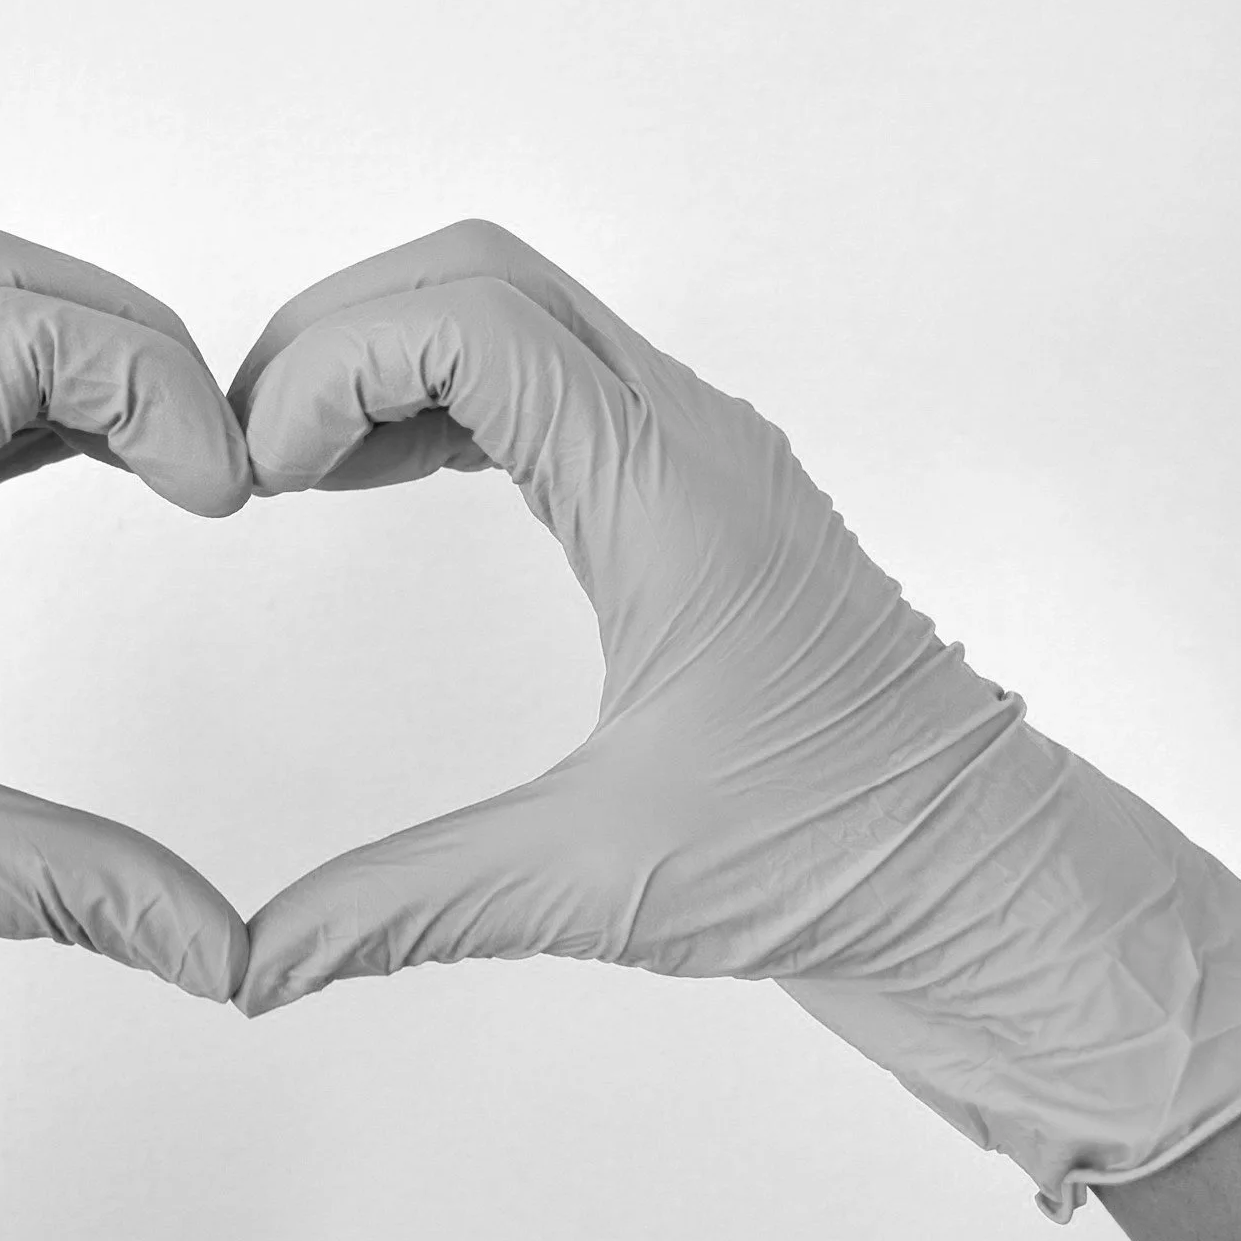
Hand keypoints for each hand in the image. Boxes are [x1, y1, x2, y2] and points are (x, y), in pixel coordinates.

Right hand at [227, 219, 1240, 1221]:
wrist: (994, 883)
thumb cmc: (844, 862)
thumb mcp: (599, 882)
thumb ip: (403, 907)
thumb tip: (252, 964)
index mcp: (670, 493)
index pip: (472, 322)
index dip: (332, 365)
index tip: (257, 475)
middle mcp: (690, 438)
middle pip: (482, 276)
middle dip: (338, 334)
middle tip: (247, 450)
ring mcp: (702, 454)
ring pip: (517, 313)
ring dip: (388, 358)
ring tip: (288, 463)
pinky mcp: (699, 495)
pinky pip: (551, 383)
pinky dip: (444, 400)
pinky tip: (375, 479)